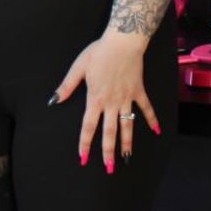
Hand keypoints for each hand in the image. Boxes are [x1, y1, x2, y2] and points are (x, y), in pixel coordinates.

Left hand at [53, 30, 159, 173]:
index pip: (88, 126)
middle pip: (109, 131)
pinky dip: (152, 119)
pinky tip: (156, 132)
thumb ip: (66, 86)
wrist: (123, 41)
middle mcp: (111, 102)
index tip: (83, 158)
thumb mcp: (78, 67)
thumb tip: (54, 101)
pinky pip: (146, 108)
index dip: (85, 144)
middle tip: (109, 169)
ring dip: (127, 143)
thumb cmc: (98, 52)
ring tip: (127, 159)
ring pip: (127, 125)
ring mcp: (127, 98)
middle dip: (108, 151)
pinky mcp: (138, 91)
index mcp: (95, 98)